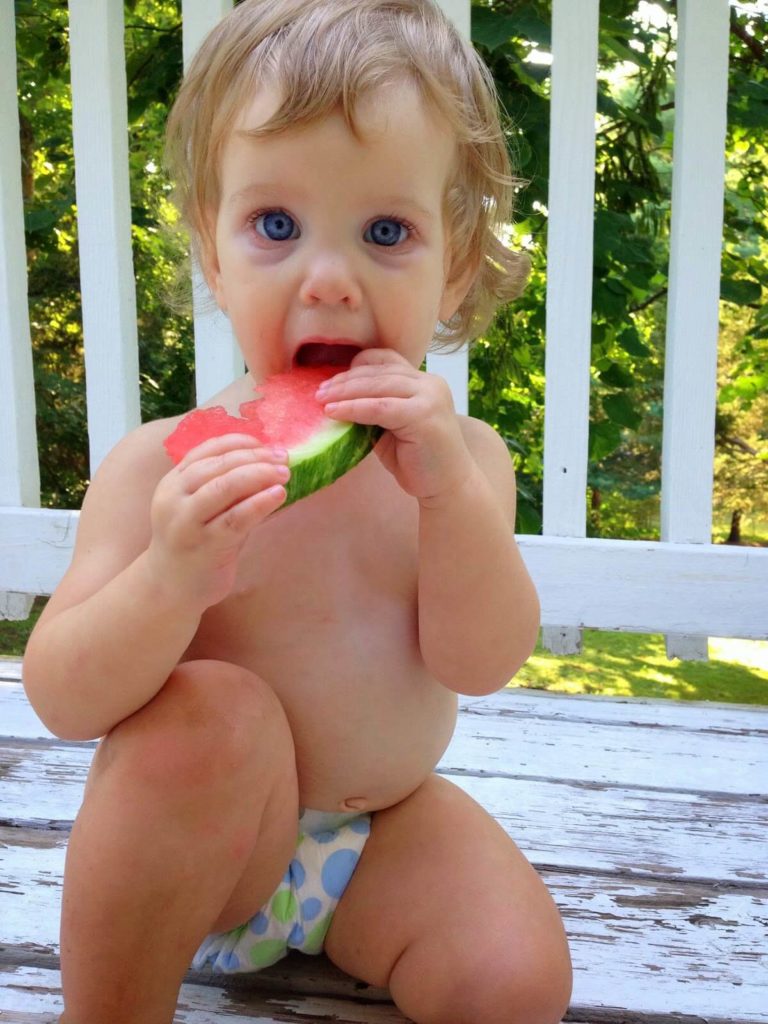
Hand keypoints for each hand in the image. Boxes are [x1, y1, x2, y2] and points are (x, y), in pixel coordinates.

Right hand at [146, 434, 289, 607]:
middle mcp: (174, 498)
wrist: (170, 587)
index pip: (206, 451)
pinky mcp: (205, 546)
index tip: (265, 444)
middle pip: (217, 466)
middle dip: (254, 457)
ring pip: (224, 486)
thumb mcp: (201, 508)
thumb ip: (225, 486)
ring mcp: (187, 523)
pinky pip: (236, 518)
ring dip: (258, 475)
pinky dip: (259, 502)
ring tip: (284, 473)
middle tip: (282, 457)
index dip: (238, 443)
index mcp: (173, 482)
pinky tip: (278, 495)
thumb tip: (267, 462)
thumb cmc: (194, 542)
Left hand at [317, 349, 474, 504]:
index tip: (333, 379)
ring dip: (344, 392)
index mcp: (424, 382)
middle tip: (317, 391)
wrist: (448, 487)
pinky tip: (333, 412)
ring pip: (377, 386)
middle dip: (344, 380)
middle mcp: (430, 383)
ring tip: (320, 400)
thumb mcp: (391, 428)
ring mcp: (430, 397)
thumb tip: (335, 401)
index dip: (358, 365)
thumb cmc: (418, 461)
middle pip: (378, 372)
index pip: (387, 360)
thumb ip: (373, 411)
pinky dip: (353, 408)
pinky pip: (379, 407)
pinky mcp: (423, 415)